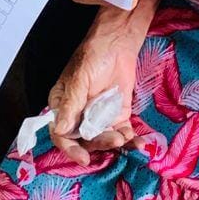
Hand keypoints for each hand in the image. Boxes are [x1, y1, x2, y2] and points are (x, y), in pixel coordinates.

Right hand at [49, 22, 143, 165]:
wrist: (120, 41)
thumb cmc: (94, 54)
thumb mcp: (79, 77)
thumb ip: (71, 104)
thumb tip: (59, 130)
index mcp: (63, 106)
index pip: (61, 134)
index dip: (70, 148)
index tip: (84, 158)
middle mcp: (79, 115)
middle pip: (85, 140)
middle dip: (99, 144)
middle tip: (114, 139)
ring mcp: (99, 116)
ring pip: (104, 139)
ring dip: (114, 143)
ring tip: (125, 138)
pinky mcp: (118, 115)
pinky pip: (122, 133)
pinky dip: (130, 140)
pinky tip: (139, 144)